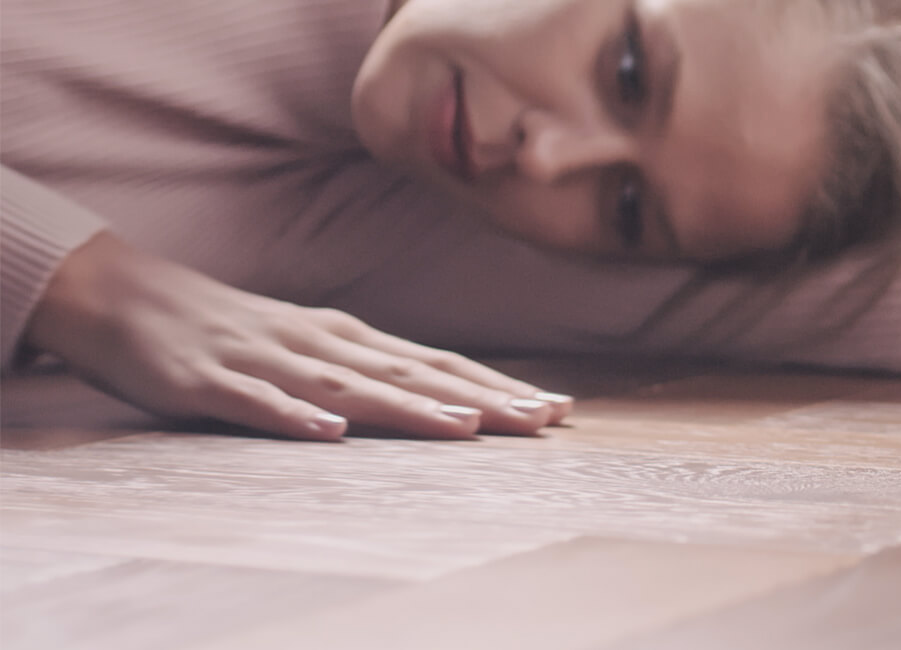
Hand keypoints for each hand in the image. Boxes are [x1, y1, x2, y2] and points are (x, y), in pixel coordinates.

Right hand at [23, 233, 573, 440]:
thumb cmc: (232, 330)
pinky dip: (293, 416)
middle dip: (482, 400)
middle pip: (413, 376)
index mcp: (347, 339)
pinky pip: (253, 403)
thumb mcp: (312, 345)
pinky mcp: (207, 382)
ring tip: (466, 429)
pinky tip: (327, 432)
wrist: (123, 296)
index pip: (437, 365)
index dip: (498, 388)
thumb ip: (372, 371)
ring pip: (348, 387)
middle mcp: (319, 344)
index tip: (557, 411)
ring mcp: (265, 361)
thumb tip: (449, 395)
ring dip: (410, 410)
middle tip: (544, 421)